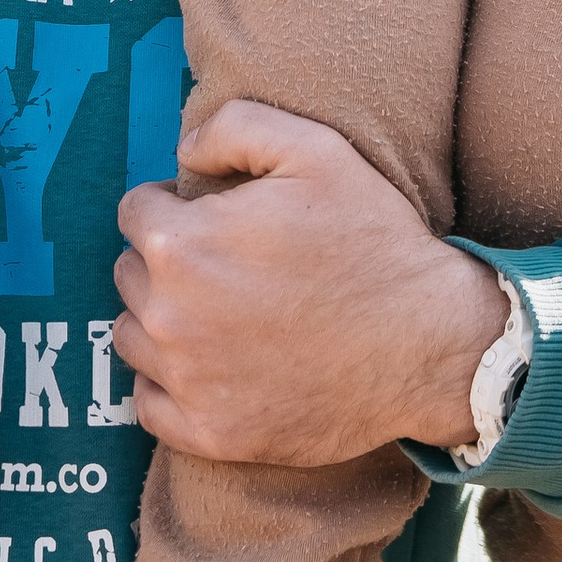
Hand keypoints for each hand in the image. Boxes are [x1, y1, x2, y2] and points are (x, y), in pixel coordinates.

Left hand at [112, 100, 507, 465]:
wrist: (432, 346)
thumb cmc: (374, 242)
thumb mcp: (316, 151)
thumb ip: (233, 127)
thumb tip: (183, 152)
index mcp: (180, 243)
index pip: (135, 212)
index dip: (175, 206)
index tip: (214, 218)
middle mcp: (169, 316)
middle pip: (129, 274)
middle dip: (167, 262)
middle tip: (226, 266)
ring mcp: (188, 382)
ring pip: (131, 337)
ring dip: (161, 321)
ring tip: (220, 314)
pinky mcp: (210, 434)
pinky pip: (147, 405)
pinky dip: (168, 386)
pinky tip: (211, 367)